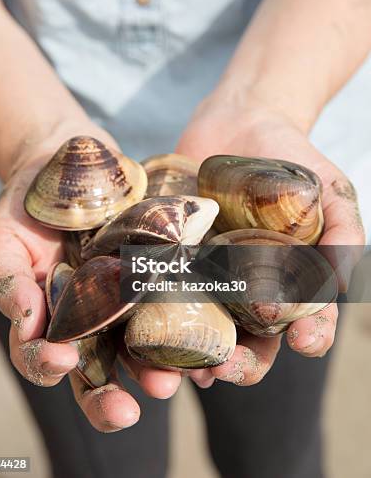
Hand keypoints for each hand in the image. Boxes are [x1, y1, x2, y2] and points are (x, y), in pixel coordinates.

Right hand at [0, 126, 180, 431]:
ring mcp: (128, 298)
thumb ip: (7, 279)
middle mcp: (91, 319)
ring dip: (154, 370)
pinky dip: (188, 324)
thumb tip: (26, 322)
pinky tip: (202, 339)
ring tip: (169, 381)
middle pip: (98, 372)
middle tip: (125, 412)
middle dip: (108, 399)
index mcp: (49, 318)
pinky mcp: (159, 272)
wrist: (67, 160)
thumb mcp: (2, 238)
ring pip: (141, 348)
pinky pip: (174, 304)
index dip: (47, 366)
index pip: (44, 358)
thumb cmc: (26, 206)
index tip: (61, 360)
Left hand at [176, 95, 363, 384]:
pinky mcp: (169, 254)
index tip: (303, 338)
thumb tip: (341, 286)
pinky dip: (150, 310)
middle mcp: (246, 289)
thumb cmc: (293, 157)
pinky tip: (144, 322)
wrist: (241, 120)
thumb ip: (343, 234)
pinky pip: (158, 287)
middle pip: (247, 340)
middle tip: (228, 368)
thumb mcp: (329, 190)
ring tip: (184, 365)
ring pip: (198, 327)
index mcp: (289, 283)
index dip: (307, 335)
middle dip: (239, 362)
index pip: (302, 323)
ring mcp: (204, 274)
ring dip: (190, 353)